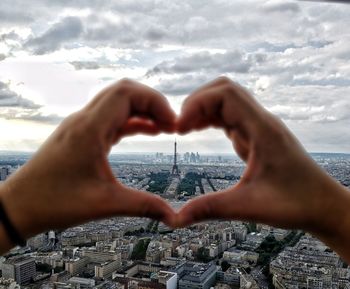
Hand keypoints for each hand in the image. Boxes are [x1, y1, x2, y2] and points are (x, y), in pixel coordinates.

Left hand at [0, 79, 176, 249]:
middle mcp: (84, 120)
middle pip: (124, 91)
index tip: (172, 123)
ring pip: (118, 102)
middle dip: (152, 103)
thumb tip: (172, 216)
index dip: (155, 101)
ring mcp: (82, 125)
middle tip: (171, 124)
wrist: (20, 205)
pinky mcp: (82, 134)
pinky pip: (112, 118)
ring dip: (143, 110)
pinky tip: (147, 130)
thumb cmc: (54, 202)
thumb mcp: (104, 204)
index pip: (126, 93)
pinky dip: (133, 120)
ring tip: (165, 128)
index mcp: (89, 129)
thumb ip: (143, 206)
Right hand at [176, 77, 349, 260]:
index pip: (226, 94)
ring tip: (184, 129)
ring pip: (226, 101)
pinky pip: (229, 116)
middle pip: (224, 90)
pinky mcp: (256, 135)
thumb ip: (212, 208)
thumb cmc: (296, 204)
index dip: (198, 103)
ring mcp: (259, 127)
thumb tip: (177, 218)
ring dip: (202, 109)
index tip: (180, 127)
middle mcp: (261, 122)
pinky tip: (198, 131)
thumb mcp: (250, 207)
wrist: (322, 205)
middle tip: (178, 126)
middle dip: (197, 102)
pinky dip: (210, 118)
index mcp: (263, 130)